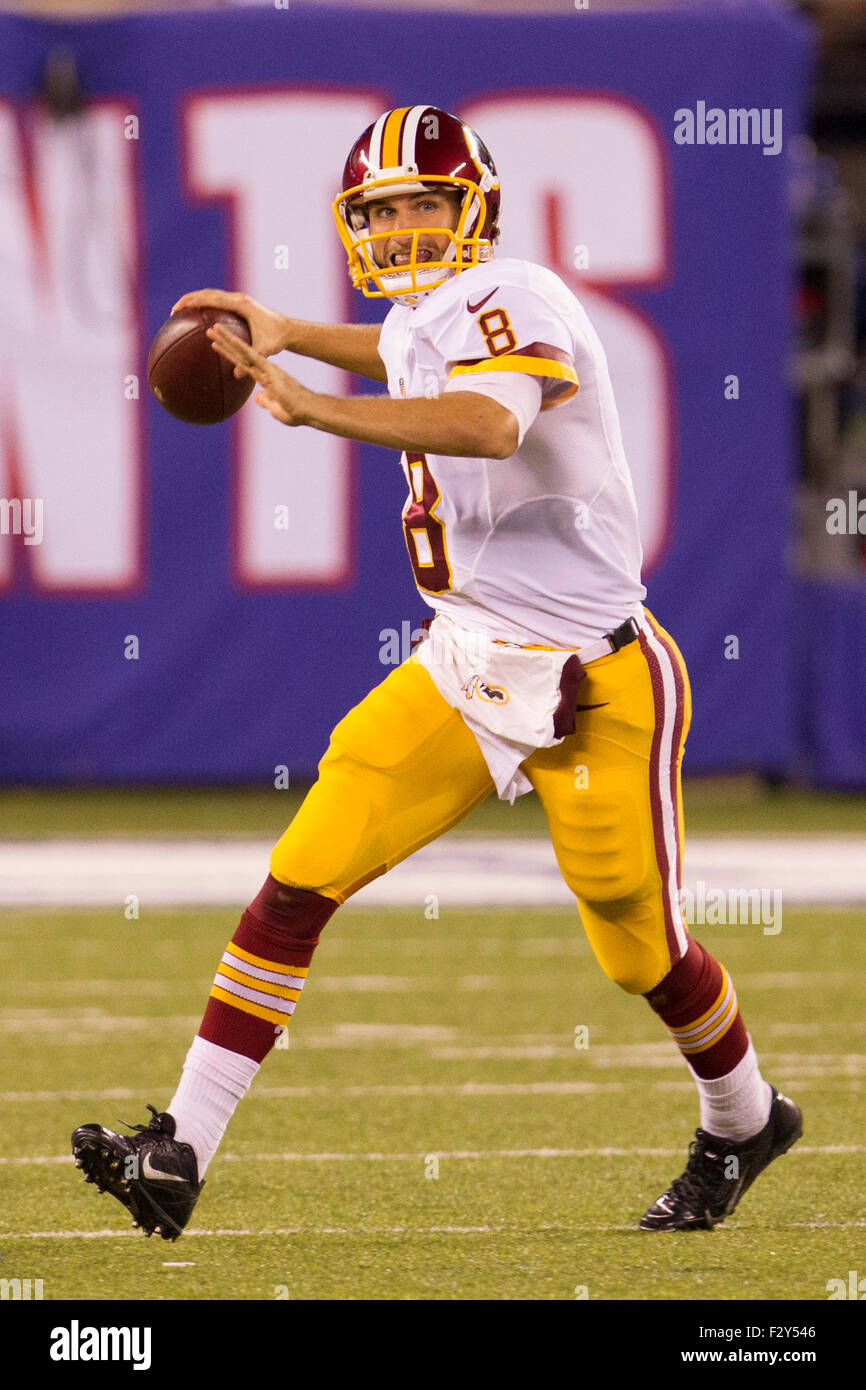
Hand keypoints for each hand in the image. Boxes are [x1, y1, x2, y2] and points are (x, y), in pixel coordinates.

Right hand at [171, 289, 290, 370]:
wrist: (289, 330)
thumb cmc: (277, 339)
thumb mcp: (264, 350)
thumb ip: (250, 361)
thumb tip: (236, 377)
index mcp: (240, 304)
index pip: (210, 298)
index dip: (192, 302)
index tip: (177, 309)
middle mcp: (238, 298)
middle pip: (207, 293)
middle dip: (188, 300)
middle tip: (173, 311)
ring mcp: (239, 300)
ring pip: (211, 295)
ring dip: (196, 301)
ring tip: (181, 312)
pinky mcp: (240, 304)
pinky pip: (218, 302)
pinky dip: (206, 307)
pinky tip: (198, 319)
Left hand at [207, 322, 311, 425]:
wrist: (310, 410)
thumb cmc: (296, 412)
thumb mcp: (277, 408)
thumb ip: (267, 401)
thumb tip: (257, 397)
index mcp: (266, 377)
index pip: (243, 363)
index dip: (229, 354)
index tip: (216, 345)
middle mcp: (265, 369)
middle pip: (240, 353)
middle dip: (224, 341)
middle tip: (210, 329)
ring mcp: (267, 368)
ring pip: (243, 351)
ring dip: (228, 339)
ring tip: (214, 329)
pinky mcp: (270, 370)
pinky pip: (253, 357)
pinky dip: (241, 347)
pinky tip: (231, 339)